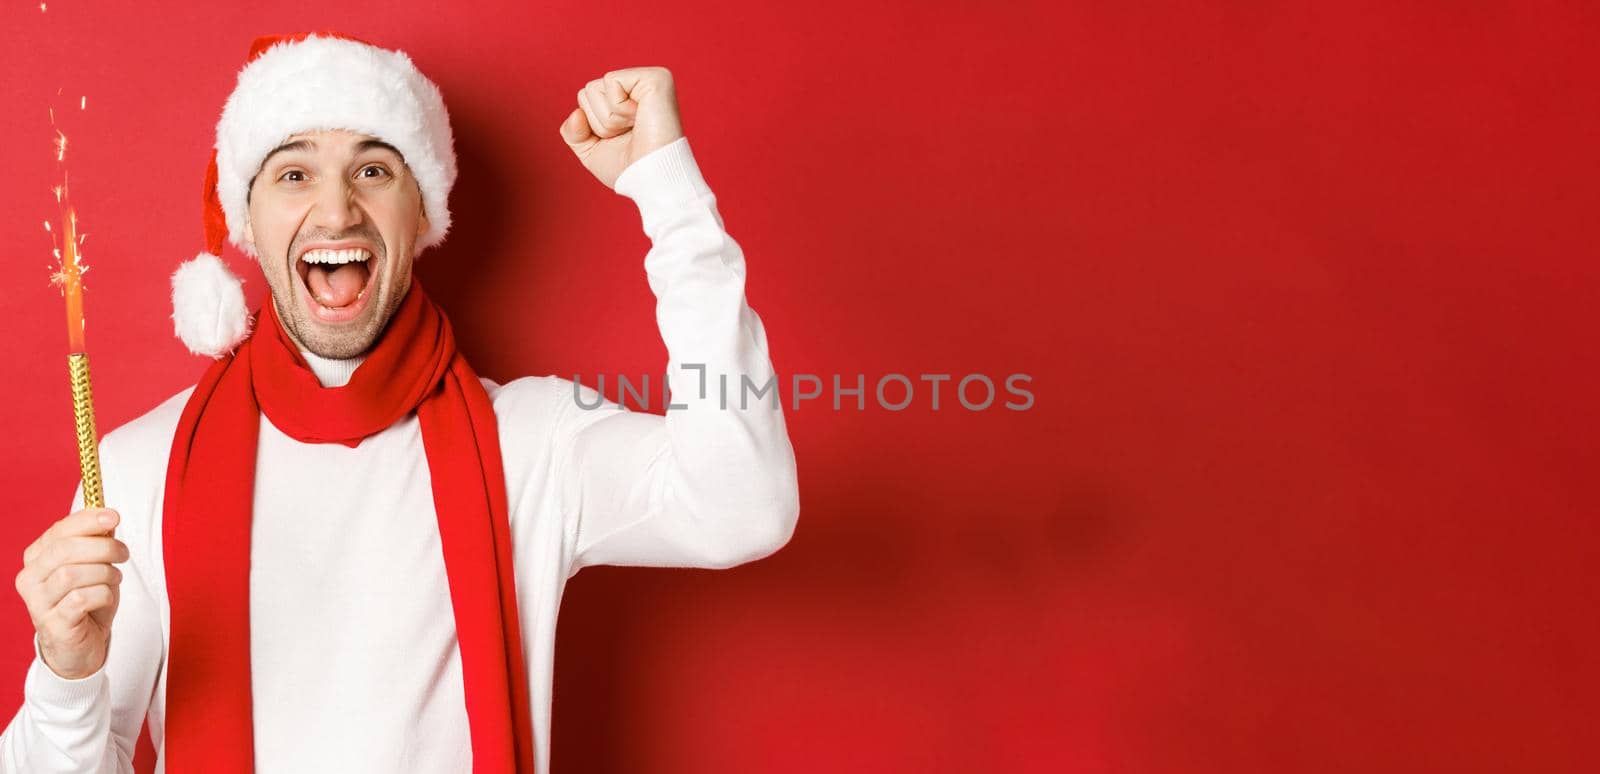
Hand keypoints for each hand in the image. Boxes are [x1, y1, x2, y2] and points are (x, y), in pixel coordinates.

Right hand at [15, 508, 127, 679]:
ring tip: (114, 578)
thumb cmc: (87, 601)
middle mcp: (30, 579)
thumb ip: (97, 542)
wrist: (80, 645)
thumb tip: (107, 517)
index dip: (87, 520)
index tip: (114, 516)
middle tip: (123, 553)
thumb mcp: (95, 566)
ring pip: (71, 574)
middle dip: (102, 547)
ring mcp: (38, 603)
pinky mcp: (53, 624)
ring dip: (104, 573)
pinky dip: (102, 594)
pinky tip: (106, 597)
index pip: (58, 531)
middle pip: (64, 550)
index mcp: (37, 558)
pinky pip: (80, 599)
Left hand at [558, 66, 684, 189]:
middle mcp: (639, 86)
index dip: (593, 125)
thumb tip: (576, 113)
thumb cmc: (629, 169)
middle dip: (599, 121)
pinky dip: (618, 108)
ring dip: (609, 118)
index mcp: (627, 99)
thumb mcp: (591, 151)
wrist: (651, 180)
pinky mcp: (655, 78)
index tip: (620, 138)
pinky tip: (640, 118)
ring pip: (595, 87)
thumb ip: (573, 133)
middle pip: (587, 91)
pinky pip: (611, 81)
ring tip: (636, 127)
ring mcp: (649, 79)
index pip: (585, 98)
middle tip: (628, 134)